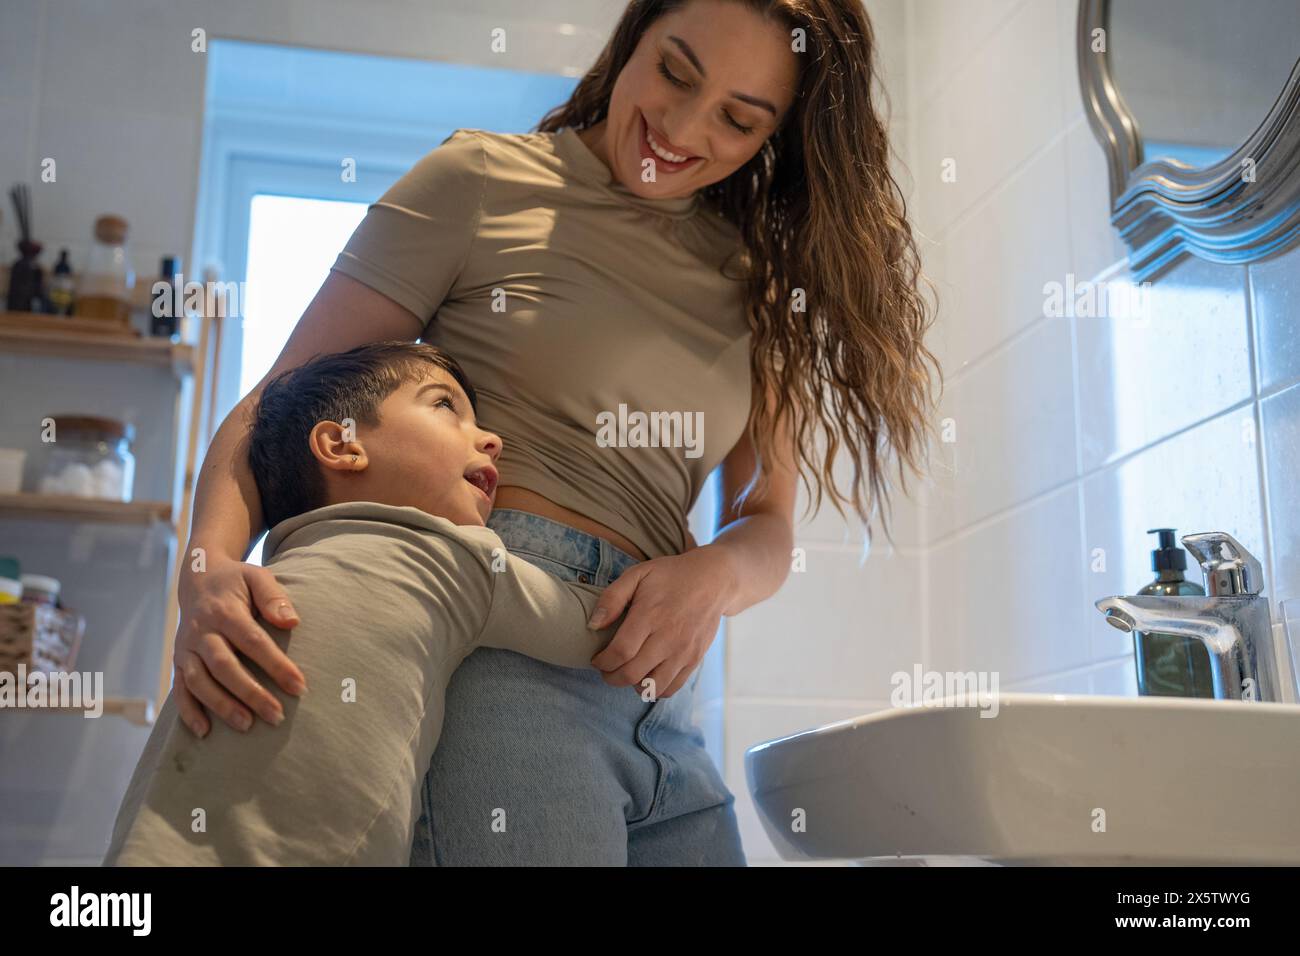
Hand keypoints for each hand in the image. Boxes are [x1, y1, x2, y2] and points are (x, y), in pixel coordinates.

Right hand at [173, 556, 306, 736]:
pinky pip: (179, 689)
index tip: (300, 686)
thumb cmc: (236, 581)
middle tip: (277, 715)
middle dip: (251, 693)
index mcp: (224, 611)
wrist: (198, 577)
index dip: (276, 665)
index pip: (253, 642)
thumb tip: (291, 621)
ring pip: (199, 681)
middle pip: (224, 666)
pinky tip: (204, 731)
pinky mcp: (178, 660)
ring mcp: (186, 647)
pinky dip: (188, 711)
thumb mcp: (257, 576)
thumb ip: (274, 597)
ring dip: (221, 705)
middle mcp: (201, 631)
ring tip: (247, 725)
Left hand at [586, 545, 737, 699]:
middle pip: (632, 674)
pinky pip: (671, 688)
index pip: (620, 652)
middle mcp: (668, 638)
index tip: (596, 659)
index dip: (602, 662)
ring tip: (626, 672)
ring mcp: (684, 652)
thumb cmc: (671, 576)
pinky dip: (654, 689)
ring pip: (652, 687)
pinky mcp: (694, 660)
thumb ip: (612, 598)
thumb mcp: (638, 574)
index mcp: (650, 615)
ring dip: (632, 686)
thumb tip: (593, 625)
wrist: (714, 580)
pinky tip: (647, 675)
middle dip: (611, 677)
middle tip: (606, 669)